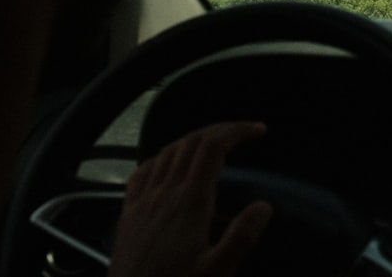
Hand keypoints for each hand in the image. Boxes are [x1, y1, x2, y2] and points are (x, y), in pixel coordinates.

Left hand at [108, 122, 272, 276]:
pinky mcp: (129, 215)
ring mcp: (143, 203)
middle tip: (242, 133)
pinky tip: (168, 164)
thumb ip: (241, 238)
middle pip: (192, 142)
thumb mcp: (216, 273)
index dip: (237, 131)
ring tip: (214, 144)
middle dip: (220, 129)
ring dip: (194, 139)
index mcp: (189, 204)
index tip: (257, 131)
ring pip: (168, 151)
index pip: (213, 147)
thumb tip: (263, 207)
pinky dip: (162, 157)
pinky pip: (143, 171)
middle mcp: (164, 195)